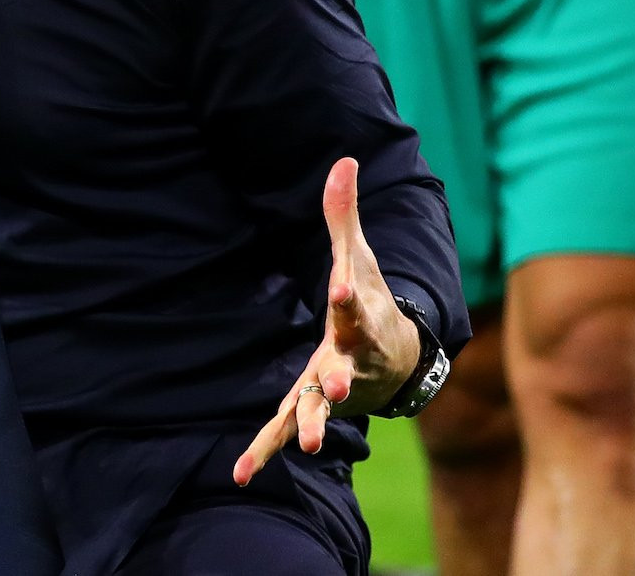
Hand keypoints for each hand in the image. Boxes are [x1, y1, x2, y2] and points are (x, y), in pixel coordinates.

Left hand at [235, 157, 419, 485]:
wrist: (396, 356)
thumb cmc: (371, 301)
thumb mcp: (356, 256)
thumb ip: (342, 213)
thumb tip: (344, 158)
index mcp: (358, 318)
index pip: (352, 303)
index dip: (345, 294)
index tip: (338, 288)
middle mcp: (348, 359)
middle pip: (342, 370)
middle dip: (337, 382)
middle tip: (331, 391)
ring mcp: (330, 387)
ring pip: (318, 410)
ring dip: (313, 425)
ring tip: (311, 444)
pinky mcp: (308, 405)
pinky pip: (282, 430)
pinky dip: (262, 451)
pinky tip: (238, 476)